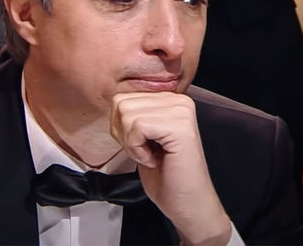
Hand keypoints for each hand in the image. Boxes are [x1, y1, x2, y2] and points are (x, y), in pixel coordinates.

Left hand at [111, 92, 230, 244]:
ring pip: (127, 114)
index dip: (121, 127)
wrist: (188, 204)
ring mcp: (181, 111)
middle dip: (123, 134)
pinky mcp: (180, 127)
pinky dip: (137, 150)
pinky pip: (137, 127)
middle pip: (121, 103)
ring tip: (151, 155)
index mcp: (170, 100)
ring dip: (131, 143)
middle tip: (145, 152)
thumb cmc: (167, 177)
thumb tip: (114, 103)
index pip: (123, 97)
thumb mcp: (143, 137)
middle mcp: (178, 100)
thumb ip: (133, 115)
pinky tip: (155, 159)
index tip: (140, 146)